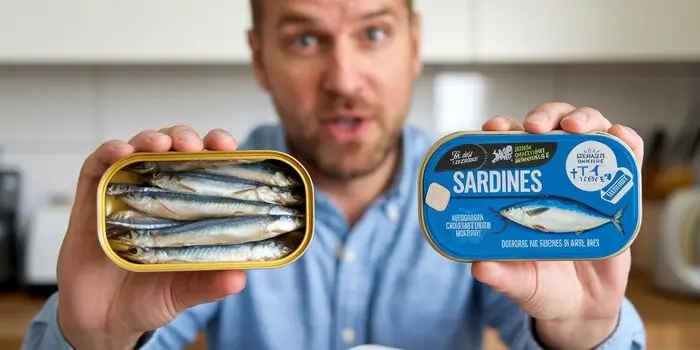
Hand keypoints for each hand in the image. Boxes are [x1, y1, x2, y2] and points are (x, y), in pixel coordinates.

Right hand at [56, 125, 246, 349]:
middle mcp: (157, 194)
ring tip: (160, 143)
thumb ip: (208, 284)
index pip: (205, 166)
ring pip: (137, 150)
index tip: (227, 145)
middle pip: (172, 149)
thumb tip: (240, 278)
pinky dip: (107, 153)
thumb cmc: (147, 299)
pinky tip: (119, 151)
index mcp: (186, 208)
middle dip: (184, 137)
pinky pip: (96, 168)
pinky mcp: (90, 200)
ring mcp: (123, 193)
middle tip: (192, 145)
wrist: (100, 322)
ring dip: (150, 138)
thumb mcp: (182, 293)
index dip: (216, 150)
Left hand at [474, 103, 643, 349]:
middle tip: (536, 127)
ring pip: (587, 132)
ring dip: (583, 119)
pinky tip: (620, 139)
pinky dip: (625, 141)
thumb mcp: (519, 282)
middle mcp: (551, 176)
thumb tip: (481, 269)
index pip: (508, 147)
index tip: (494, 128)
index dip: (501, 130)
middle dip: (543, 116)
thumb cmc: (542, 285)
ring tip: (575, 128)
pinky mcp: (616, 192)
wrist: (582, 307)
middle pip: (549, 128)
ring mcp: (584, 180)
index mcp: (519, 189)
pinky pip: (626, 157)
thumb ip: (501, 276)